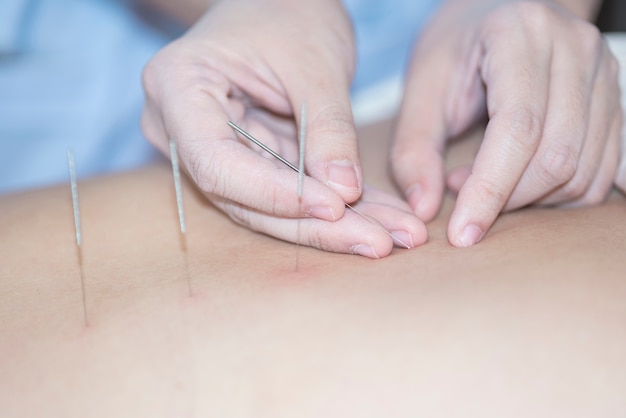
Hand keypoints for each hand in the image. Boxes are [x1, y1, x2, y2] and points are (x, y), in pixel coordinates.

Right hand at [141, 0, 426, 256]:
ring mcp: (209, 150)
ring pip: (267, 208)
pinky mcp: (244, 163)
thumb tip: (345, 194)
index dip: (275, 193)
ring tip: (393, 236)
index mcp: (178, 85)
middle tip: (381, 242)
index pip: (217, 162)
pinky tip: (380, 222)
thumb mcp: (316, 63)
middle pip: (243, 198)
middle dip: (316, 225)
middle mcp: (180, 128)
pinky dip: (334, 210)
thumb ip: (328, 128)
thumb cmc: (290, 13)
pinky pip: (287, 196)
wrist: (280, 5)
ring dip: (333, 227)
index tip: (337, 206)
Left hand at [391, 0, 621, 246]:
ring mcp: (604, 73)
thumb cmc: (454, 50)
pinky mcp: (614, 99)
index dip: (490, 190)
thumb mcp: (421, 89)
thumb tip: (423, 210)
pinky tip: (524, 187)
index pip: (517, 129)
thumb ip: (414, 149)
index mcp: (519, 34)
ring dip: (533, 201)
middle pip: (557, 156)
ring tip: (487, 183)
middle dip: (508, 199)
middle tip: (460, 193)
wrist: (496, 13)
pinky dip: (564, 195)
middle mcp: (575, 48)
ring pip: (585, 170)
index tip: (463, 234)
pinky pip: (605, 169)